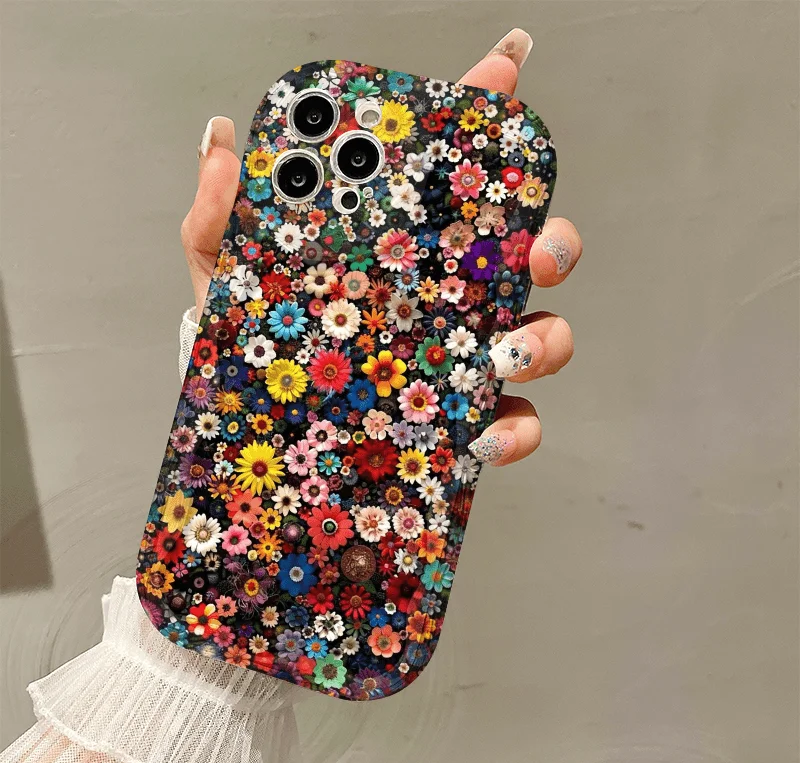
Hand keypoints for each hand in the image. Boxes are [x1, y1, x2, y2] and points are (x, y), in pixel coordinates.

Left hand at [180, 28, 580, 466]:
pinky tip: (486, 439)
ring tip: (506, 356)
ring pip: (541, 338)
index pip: (455, 180)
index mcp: (404, 252)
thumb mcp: (233, 276)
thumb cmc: (258, 344)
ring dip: (545, 342)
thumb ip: (221, 217)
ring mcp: (463, 360)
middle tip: (536, 251)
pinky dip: (517, 431)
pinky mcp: (464, 422)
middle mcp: (448, 298)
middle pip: (529, 256)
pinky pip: (514, 424)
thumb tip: (223, 141)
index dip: (485, 123)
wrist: (254, 432)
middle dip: (554, 243)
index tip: (504, 73)